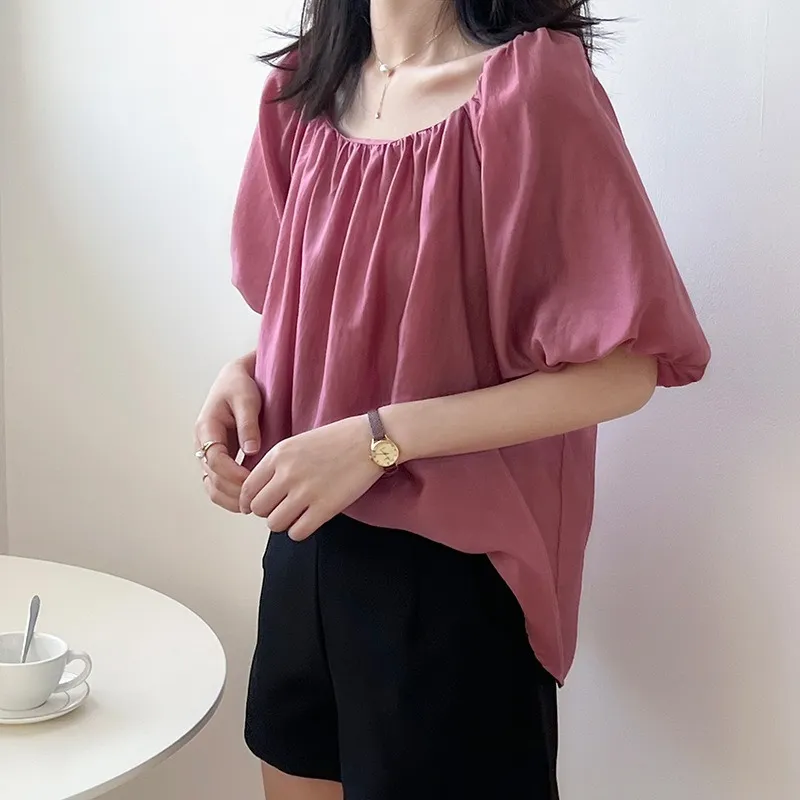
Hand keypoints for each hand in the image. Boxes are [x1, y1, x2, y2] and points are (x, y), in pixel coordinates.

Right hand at [195, 354, 261, 512]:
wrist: (235, 380)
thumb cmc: (240, 386)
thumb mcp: (246, 399)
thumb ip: (248, 424)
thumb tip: (251, 450)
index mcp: (206, 427)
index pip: (214, 459)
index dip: (233, 473)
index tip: (253, 480)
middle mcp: (202, 444)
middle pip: (212, 477)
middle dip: (234, 491)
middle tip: (258, 499)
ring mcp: (208, 453)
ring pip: (212, 486)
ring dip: (230, 498)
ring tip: (253, 505)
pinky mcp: (217, 459)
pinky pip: (218, 484)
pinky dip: (230, 496)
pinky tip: (249, 500)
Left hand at [240, 416, 382, 539]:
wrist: (371, 440)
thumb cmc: (337, 440)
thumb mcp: (298, 442)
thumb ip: (277, 464)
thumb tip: (262, 491)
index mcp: (278, 455)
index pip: (248, 488)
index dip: (249, 502)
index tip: (257, 507)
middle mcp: (287, 473)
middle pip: (259, 508)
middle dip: (268, 511)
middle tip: (283, 507)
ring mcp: (306, 491)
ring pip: (274, 524)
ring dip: (284, 522)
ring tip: (297, 514)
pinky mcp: (325, 507)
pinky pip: (297, 532)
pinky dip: (300, 531)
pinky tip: (310, 520)